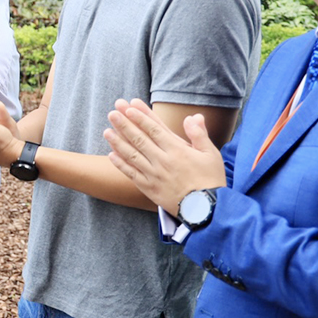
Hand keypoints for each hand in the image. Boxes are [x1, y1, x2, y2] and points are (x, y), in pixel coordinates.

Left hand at [103, 99, 225, 215]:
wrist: (206, 209)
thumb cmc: (211, 180)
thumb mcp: (211, 154)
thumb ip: (199, 134)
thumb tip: (193, 116)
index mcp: (177, 150)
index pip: (154, 130)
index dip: (141, 117)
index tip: (129, 107)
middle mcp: (162, 161)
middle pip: (139, 139)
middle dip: (124, 124)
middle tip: (112, 113)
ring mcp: (153, 175)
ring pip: (132, 155)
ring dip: (118, 142)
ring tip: (106, 131)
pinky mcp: (149, 188)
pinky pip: (131, 174)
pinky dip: (120, 164)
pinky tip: (111, 155)